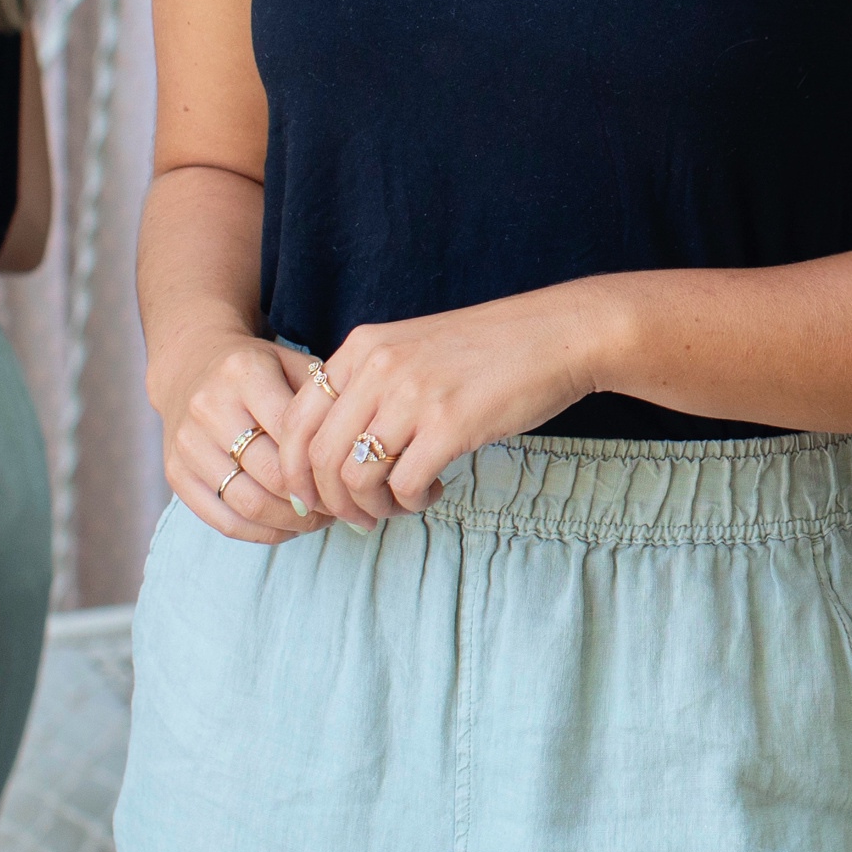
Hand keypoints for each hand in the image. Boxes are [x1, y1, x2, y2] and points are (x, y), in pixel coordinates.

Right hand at [160, 331, 331, 544]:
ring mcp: (187, 443)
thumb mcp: (293, 363)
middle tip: (342, 508)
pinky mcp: (175, 473)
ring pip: (248, 503)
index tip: (352, 479)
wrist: (191, 365)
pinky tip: (287, 527)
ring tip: (319, 520)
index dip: (328, 465)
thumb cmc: (259, 370)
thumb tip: (360, 451)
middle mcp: (209, 407)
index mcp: (244, 374)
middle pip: (272, 475)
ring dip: (292, 523)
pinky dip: (262, 533)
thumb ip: (325, 397)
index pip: (294, 434)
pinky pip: (223, 520)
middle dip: (315, 500)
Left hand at [277, 286, 612, 526]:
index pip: (296, 420)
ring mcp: (412, 395)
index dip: (294, 470)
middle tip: (356, 517)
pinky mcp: (449, 424)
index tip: (313, 498)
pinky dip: (410, 502)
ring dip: (370, 507)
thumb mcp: (413, 349)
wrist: (557, 335)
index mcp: (362, 347)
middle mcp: (378, 367)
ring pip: (355, 476)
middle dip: (329, 501)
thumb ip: (371, 384)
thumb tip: (334, 449)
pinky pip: (404, 484)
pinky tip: (431, 492)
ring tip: (397, 506)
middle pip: (317, 456)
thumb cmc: (489, 349)